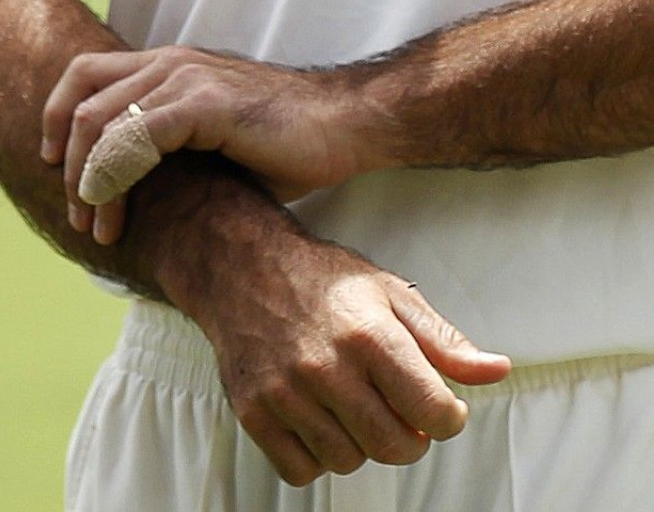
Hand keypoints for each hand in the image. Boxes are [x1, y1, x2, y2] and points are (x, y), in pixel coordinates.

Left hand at [41, 46, 369, 243]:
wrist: (344, 127)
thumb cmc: (287, 144)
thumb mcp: (216, 145)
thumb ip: (174, 154)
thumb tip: (142, 198)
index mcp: (170, 68)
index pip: (85, 76)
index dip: (58, 120)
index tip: (60, 171)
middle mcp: (170, 65)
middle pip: (82, 102)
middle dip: (68, 163)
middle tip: (76, 212)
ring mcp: (187, 80)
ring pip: (101, 123)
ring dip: (87, 180)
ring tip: (93, 226)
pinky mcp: (206, 104)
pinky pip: (135, 137)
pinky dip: (113, 176)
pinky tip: (114, 210)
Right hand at [182, 233, 510, 485]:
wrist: (245, 270)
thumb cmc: (321, 280)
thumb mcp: (391, 294)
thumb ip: (444, 340)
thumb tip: (494, 370)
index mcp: (369, 335)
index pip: (432, 411)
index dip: (449, 418)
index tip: (441, 409)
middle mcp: (326, 367)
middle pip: (392, 446)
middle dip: (410, 438)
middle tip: (400, 411)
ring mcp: (285, 392)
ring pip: (347, 461)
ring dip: (360, 443)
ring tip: (353, 407)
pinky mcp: (254, 411)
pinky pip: (300, 469)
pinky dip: (317, 456)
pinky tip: (320, 421)